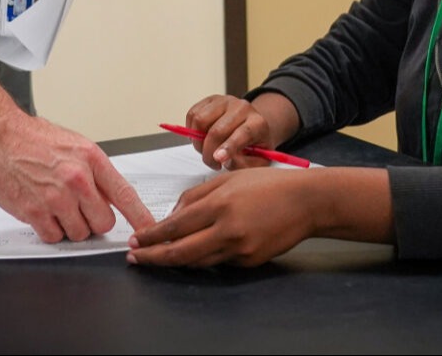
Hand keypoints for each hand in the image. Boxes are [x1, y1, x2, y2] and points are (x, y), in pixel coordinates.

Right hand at [0, 113, 154, 242]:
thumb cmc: (34, 139)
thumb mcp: (75, 146)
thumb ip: (95, 174)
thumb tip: (112, 199)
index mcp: (91, 159)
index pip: (124, 194)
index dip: (140, 217)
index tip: (150, 230)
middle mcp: (77, 178)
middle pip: (103, 222)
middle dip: (93, 220)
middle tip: (79, 208)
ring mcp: (55, 197)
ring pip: (79, 233)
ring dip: (70, 225)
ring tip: (56, 204)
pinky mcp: (34, 211)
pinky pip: (54, 236)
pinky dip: (50, 229)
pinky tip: (42, 210)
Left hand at [127, 169, 312, 267]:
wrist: (306, 202)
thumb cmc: (267, 185)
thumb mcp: (229, 179)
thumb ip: (197, 195)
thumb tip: (172, 215)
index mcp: (220, 204)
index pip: (175, 225)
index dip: (151, 235)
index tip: (135, 240)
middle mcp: (228, 230)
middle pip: (180, 251)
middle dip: (153, 257)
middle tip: (135, 258)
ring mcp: (239, 250)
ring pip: (196, 261)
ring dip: (173, 260)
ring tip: (156, 257)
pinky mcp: (249, 262)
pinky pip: (218, 261)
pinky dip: (203, 256)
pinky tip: (193, 251)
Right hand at [185, 93, 299, 169]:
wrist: (252, 126)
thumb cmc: (254, 146)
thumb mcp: (258, 161)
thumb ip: (244, 165)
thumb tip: (223, 160)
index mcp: (258, 123)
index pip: (243, 133)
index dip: (229, 147)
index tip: (217, 159)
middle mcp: (242, 108)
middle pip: (217, 130)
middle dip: (208, 152)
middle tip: (212, 163)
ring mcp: (225, 101)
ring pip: (200, 120)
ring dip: (197, 141)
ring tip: (206, 149)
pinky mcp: (211, 99)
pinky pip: (192, 114)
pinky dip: (191, 130)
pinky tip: (201, 138)